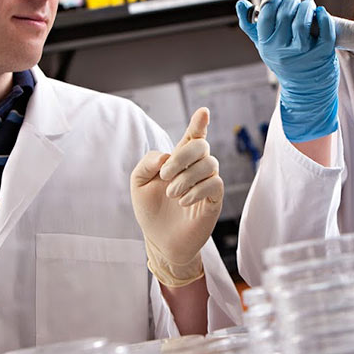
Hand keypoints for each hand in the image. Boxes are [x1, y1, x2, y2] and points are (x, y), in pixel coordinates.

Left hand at [130, 107, 222, 286]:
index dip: (199, 123)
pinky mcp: (214, 200)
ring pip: (210, 164)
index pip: (193, 136)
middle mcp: (196, 168)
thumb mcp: (138, 184)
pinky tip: (183, 202)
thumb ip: (146, 164)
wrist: (160, 241)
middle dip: (183, 156)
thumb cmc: (151, 210)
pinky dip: (196, 191)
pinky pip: (215, 184)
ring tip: (172, 194)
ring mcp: (207, 183)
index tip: (203, 112)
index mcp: (179, 161)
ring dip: (187, 178)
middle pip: (202, 146)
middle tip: (165, 175)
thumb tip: (166, 156)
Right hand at [236, 0, 339, 141]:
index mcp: (266, 44)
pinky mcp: (323, 54)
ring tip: (308, 5)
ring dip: (307, 5)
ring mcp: (304, 52)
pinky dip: (324, 17)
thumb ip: (251, 25)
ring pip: (304, 20)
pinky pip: (325, 31)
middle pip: (286, 13)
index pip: (266, 13)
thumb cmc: (283, 61)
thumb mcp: (263, 46)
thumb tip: (241, 4)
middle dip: (291, 0)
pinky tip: (321, 12)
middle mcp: (283, 49)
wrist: (305, 89)